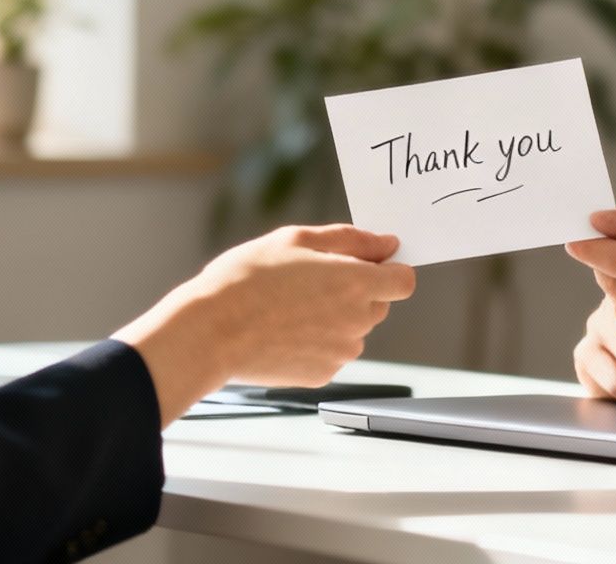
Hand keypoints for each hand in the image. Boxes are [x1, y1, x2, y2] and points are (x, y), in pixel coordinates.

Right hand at [115, 224, 415, 422]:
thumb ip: (351, 240)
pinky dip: (317, 342)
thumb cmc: (247, 279)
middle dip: (356, 291)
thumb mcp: (297, 240)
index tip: (368, 264)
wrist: (210, 332)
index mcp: (356, 284)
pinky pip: (333, 352)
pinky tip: (284, 331)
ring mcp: (341, 352)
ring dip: (336, 317)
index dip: (389, 269)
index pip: (404, 280)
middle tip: (310, 281)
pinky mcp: (323, 375)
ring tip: (290, 307)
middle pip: (379, 304)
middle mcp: (357, 321)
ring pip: (354, 329)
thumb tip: (388, 244)